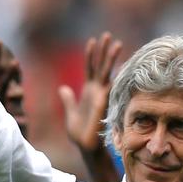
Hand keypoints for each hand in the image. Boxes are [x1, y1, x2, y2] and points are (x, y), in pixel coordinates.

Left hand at [58, 32, 122, 154]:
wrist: (86, 146)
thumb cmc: (80, 134)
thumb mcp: (70, 113)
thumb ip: (68, 100)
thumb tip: (63, 88)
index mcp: (88, 92)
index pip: (90, 68)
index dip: (91, 55)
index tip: (92, 41)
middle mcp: (96, 91)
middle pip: (100, 65)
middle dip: (103, 50)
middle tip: (107, 34)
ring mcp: (101, 95)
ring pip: (107, 71)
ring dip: (111, 57)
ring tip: (115, 42)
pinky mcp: (103, 101)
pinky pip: (110, 84)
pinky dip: (114, 74)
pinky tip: (119, 63)